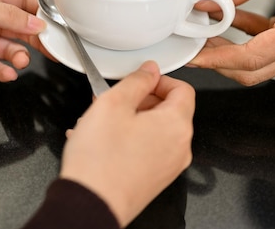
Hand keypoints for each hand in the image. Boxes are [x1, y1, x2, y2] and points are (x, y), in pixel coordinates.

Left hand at [0, 0, 46, 82]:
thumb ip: (6, 14)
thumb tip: (35, 22)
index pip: (20, 1)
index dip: (37, 11)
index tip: (52, 23)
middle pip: (20, 28)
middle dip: (36, 38)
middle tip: (50, 47)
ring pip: (10, 49)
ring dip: (20, 56)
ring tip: (20, 61)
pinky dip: (4, 71)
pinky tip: (8, 73)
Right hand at [59, 61, 194, 226]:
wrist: (91, 204)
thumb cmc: (100, 161)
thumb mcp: (113, 104)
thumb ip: (136, 81)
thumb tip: (150, 70)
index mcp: (176, 125)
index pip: (183, 89)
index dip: (159, 80)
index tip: (140, 80)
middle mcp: (180, 147)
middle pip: (170, 110)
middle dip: (141, 100)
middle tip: (114, 99)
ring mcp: (169, 166)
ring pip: (156, 130)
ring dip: (132, 119)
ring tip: (103, 121)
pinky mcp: (155, 179)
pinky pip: (149, 149)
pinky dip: (131, 139)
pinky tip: (104, 141)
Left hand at [190, 0, 274, 84]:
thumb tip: (205, 4)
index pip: (251, 59)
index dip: (217, 59)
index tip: (192, 56)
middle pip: (253, 71)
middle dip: (219, 60)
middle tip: (193, 44)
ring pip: (260, 65)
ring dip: (231, 50)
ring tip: (206, 30)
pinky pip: (270, 52)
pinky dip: (248, 40)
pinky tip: (230, 21)